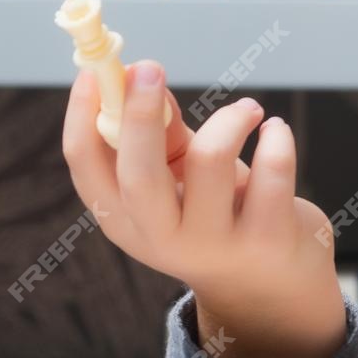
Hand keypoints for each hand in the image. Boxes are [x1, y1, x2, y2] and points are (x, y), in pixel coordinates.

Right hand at [62, 59, 348, 357]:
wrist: (274, 290)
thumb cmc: (220, 216)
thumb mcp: (180, 184)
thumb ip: (162, 138)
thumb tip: (142, 77)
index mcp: (126, 221)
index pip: (86, 167)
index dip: (81, 115)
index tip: (93, 72)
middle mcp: (163, 238)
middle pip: (138, 172)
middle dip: (142, 112)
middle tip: (151, 67)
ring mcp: (216, 243)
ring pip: (211, 158)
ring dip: (232, 118)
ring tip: (250, 110)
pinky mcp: (269, 238)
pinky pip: (272, 169)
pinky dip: (276, 137)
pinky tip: (276, 132)